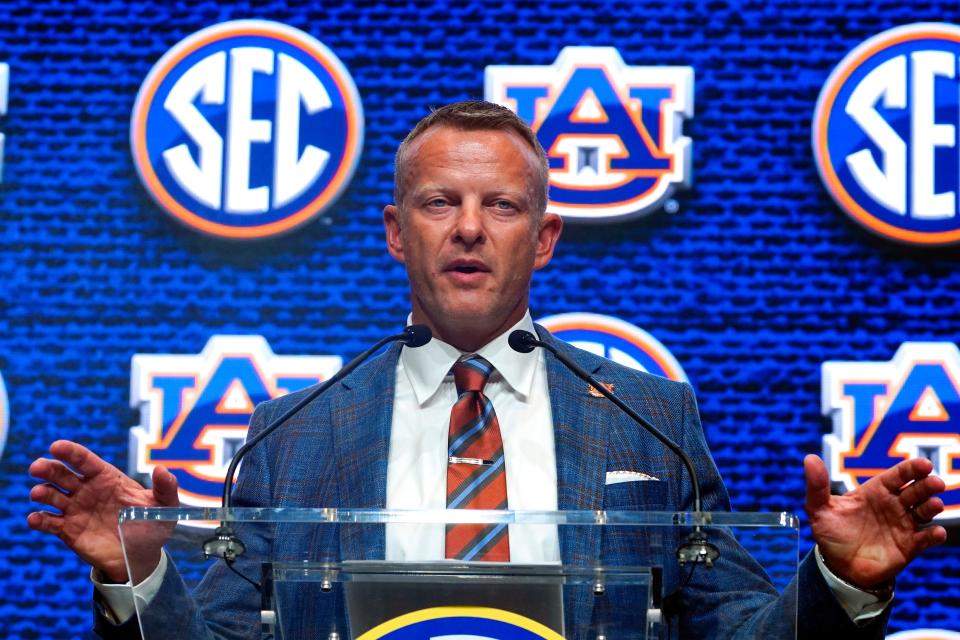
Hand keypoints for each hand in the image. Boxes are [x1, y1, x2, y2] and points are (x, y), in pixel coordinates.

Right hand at [27, 440, 179, 583]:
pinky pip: (48, 522)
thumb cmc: (152, 525)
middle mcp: (86, 490)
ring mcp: (75, 509)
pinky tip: (36, 519)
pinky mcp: (67, 530)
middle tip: (37, 467)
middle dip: (48, 468)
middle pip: (61, 474)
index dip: (71, 452)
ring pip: (50, 495)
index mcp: (107, 478)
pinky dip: (38, 519)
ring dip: (42, 492)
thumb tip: (161, 469)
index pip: (86, 460)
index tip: (56, 446)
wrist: (141, 556)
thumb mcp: (165, 506)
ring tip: (39, 494)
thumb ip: (165, 487)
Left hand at [804, 454, 946, 587]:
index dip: (911, 469)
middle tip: (935, 482)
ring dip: (932, 507)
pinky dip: (933, 536)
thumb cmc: (830, 533)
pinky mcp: (908, 547)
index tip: (924, 465)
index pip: (897, 475)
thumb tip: (809, 458)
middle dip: (927, 485)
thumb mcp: (819, 508)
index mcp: (875, 491)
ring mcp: (903, 525)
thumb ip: (817, 485)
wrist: (837, 566)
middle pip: (915, 490)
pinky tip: (936, 533)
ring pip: (924, 512)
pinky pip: (925, 539)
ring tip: (934, 505)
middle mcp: (893, 505)